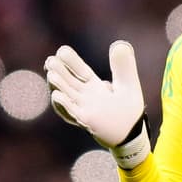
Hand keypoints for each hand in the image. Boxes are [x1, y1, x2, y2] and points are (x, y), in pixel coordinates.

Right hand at [45, 41, 149, 168]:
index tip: (61, 50)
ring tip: (51, 74)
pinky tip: (57, 95)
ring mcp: (84, 109)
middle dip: (58, 71)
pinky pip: (71, 112)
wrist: (131, 136)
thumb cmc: (128, 111)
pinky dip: (64, 104)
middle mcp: (86, 97)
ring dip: (58, 85)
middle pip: (69, 81)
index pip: (79, 71)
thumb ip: (124, 66)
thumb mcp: (128, 85)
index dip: (70, 61)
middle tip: (50, 60)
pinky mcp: (86, 121)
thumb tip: (120, 44)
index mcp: (94, 86)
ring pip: (66, 94)